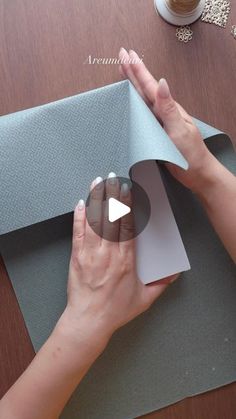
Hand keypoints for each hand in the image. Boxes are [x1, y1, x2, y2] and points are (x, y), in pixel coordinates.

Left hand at [58, 174, 176, 354]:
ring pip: (94, 221)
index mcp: (126, 260)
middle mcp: (108, 253)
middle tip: (113, 177)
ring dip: (96, 200)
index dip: (128, 206)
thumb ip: (160, 285)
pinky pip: (77, 233)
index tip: (128, 191)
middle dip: (112, 195)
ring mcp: (91, 254)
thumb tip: (173, 275)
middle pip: (111, 218)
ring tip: (97, 183)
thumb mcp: (144, 299)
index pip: (128, 226)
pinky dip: (79, 217)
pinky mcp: (77, 257)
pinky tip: (80, 203)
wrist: (89, 321)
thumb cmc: (115, 310)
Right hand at [119, 48, 218, 192]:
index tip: (127, 54)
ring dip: (133, 84)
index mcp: (167, 109)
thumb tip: (161, 82)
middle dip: (133, 71)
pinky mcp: (157, 133)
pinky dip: (135, 103)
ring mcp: (159, 122)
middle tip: (122, 54)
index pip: (149, 86)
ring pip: (143, 99)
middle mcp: (162, 113)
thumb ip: (169, 108)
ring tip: (124, 71)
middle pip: (145, 88)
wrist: (197, 173)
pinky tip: (131, 101)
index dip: (138, 70)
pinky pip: (142, 114)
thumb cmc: (190, 154)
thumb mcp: (179, 130)